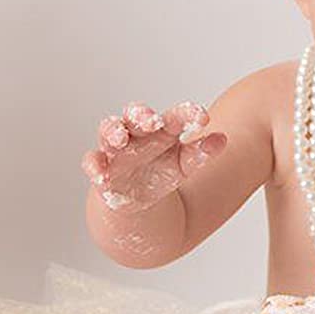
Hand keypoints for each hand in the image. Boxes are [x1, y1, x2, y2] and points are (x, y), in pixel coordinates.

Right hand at [82, 101, 224, 211]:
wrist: (138, 199)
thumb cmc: (162, 172)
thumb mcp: (185, 165)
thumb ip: (201, 153)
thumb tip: (221, 139)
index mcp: (161, 129)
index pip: (174, 116)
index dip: (187, 114)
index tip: (203, 117)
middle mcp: (136, 133)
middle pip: (135, 115)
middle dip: (142, 115)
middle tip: (152, 120)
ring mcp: (116, 148)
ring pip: (109, 130)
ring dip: (113, 132)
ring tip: (120, 139)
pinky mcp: (101, 166)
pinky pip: (92, 161)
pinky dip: (94, 166)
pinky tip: (101, 175)